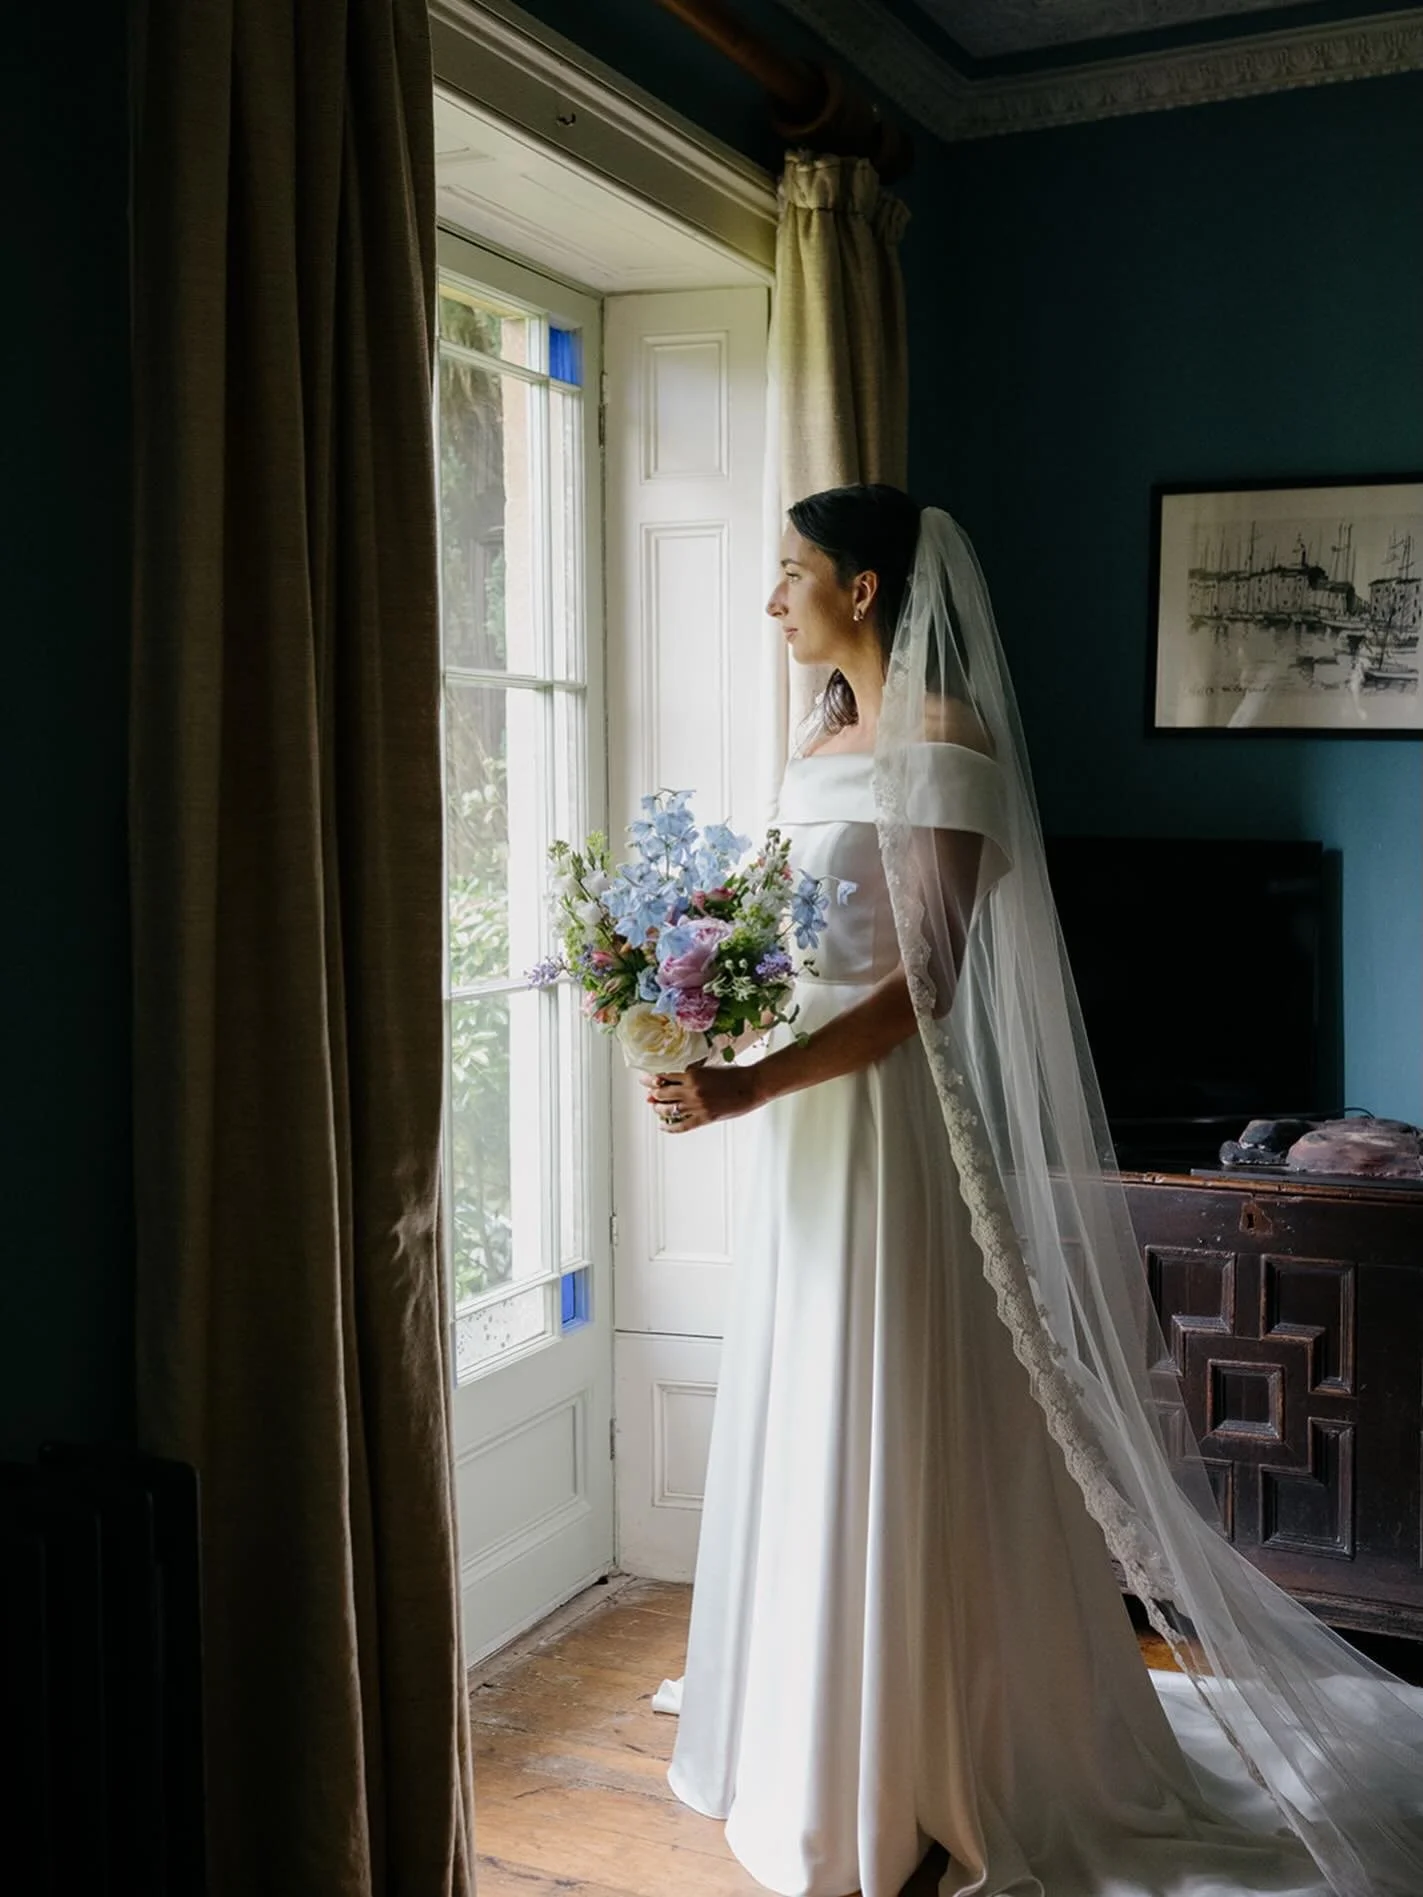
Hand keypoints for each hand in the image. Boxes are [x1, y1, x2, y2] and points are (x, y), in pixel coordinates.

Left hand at [645, 1060, 762, 1133]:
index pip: (665, 1078)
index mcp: (693, 1075)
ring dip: (659, 1109)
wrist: (751, 1086)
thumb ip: (693, 1074)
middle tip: (649, 1096)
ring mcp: (697, 1106)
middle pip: (663, 1094)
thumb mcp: (710, 1069)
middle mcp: (692, 1091)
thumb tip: (676, 1079)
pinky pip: (682, 1125)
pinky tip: (663, 1126)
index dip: (652, 1080)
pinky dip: (670, 1127)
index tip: (645, 1080)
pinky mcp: (704, 1118)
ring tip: (656, 1108)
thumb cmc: (734, 1075)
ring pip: (669, 1110)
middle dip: (653, 1095)